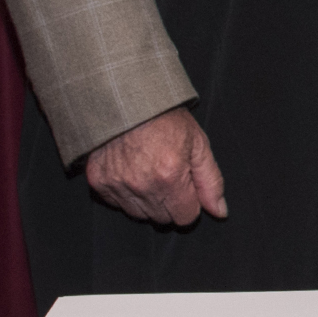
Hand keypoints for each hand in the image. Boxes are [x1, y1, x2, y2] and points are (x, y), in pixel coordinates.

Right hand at [84, 106, 227, 226]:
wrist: (126, 98)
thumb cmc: (165, 118)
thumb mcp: (198, 144)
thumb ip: (210, 182)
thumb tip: (220, 212)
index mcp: (170, 176)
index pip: (186, 217)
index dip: (189, 202)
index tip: (185, 185)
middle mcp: (142, 185)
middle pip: (162, 218)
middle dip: (169, 202)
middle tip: (167, 174)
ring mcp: (117, 184)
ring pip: (139, 214)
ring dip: (146, 200)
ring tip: (148, 171)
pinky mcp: (98, 181)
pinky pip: (116, 204)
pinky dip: (124, 193)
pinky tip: (130, 171)